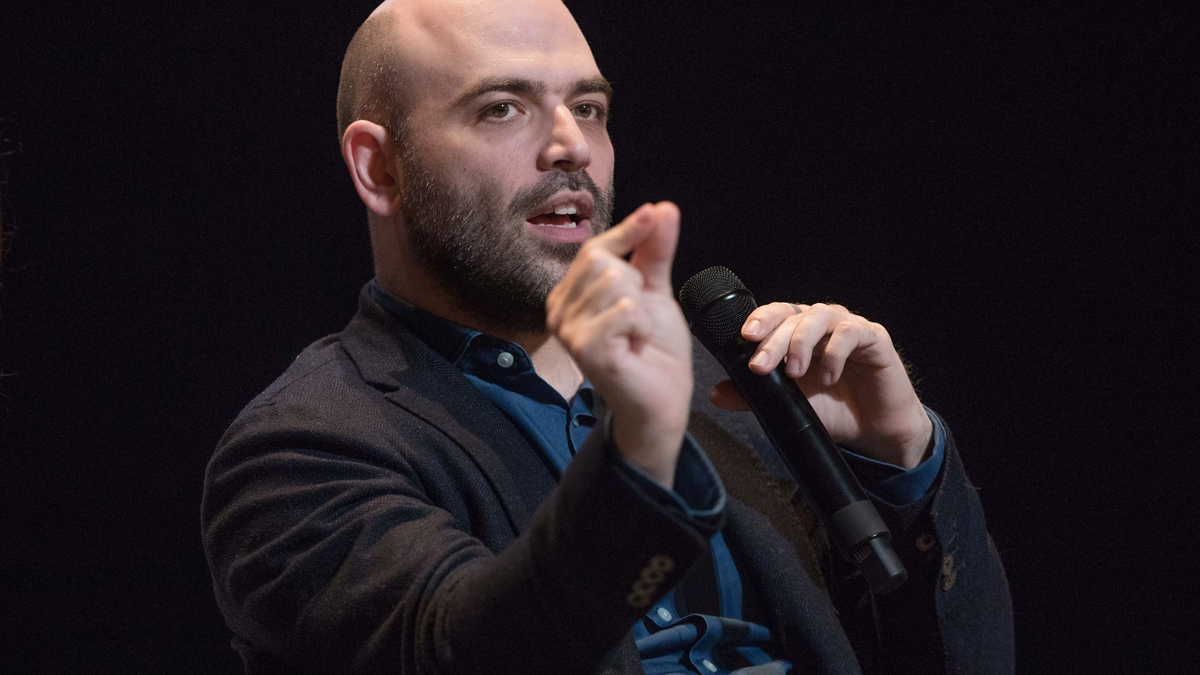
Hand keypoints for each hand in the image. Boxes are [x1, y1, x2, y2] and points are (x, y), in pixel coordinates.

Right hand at [545, 202, 692, 486]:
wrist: (662, 400)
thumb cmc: (653, 349)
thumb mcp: (656, 291)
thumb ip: (654, 251)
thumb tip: (661, 208)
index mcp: (570, 294)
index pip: (594, 248)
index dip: (627, 230)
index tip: (655, 213)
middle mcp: (559, 310)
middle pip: (604, 261)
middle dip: (637, 286)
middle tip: (638, 320)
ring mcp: (567, 331)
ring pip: (616, 283)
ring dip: (641, 310)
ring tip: (635, 335)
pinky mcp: (584, 348)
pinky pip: (623, 309)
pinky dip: (641, 326)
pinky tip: (634, 347)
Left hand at [709, 302, 932, 468]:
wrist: (874, 430)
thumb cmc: (832, 410)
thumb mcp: (787, 406)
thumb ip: (754, 397)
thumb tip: (716, 394)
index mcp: (798, 332)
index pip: (775, 315)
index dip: (760, 320)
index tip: (744, 336)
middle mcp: (821, 324)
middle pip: (792, 318)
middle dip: (773, 340)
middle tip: (760, 367)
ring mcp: (848, 327)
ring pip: (819, 317)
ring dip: (801, 342)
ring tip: (794, 372)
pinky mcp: (874, 337)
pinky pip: (851, 331)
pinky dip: (836, 352)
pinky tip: (829, 375)